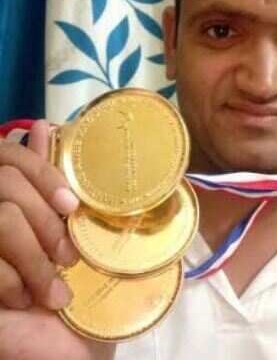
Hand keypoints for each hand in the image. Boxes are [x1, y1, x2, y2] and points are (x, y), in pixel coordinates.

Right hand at [0, 120, 114, 358]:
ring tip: (51, 291)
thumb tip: (43, 128)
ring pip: (2, 219)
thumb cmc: (80, 294)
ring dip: (34, 260)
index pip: (7, 157)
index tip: (70, 203)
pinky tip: (20, 302)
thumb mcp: (76, 236)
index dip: (40, 169)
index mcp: (9, 204)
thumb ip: (53, 189)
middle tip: (68, 257)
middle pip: (5, 185)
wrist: (67, 352)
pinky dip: (11, 284)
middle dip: (45, 224)